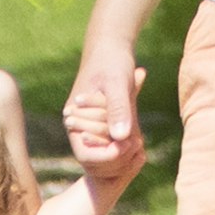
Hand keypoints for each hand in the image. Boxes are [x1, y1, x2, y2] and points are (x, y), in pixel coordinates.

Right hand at [63, 50, 147, 182]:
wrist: (111, 49)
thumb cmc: (112, 63)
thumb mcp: (117, 83)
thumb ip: (118, 109)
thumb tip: (121, 137)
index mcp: (74, 120)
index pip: (87, 158)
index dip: (109, 157)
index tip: (129, 143)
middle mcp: (79, 129)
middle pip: (97, 166)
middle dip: (120, 160)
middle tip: (139, 143)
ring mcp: (91, 130)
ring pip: (107, 162)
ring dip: (125, 157)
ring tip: (140, 141)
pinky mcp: (104, 129)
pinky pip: (114, 150)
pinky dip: (127, 150)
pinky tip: (139, 140)